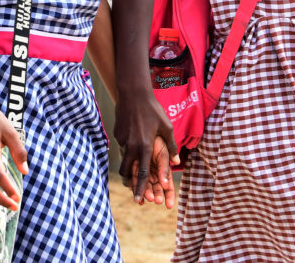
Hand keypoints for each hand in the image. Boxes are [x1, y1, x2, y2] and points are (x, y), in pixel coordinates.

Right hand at [114, 88, 178, 203]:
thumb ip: (171, 147)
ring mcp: (122, 140)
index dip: (141, 188)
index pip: (142, 173)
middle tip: (134, 191)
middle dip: (130, 182)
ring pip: (123, 159)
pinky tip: (133, 139)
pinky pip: (122, 147)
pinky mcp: (117, 134)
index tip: (139, 200)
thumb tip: (177, 163)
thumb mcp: (167, 127)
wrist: (133, 93)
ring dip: (127, 167)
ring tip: (134, 166)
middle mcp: (132, 146)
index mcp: (145, 146)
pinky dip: (127, 149)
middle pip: (127, 171)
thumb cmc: (153, 109)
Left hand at [136, 136, 177, 208]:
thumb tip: (171, 174)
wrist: (140, 127)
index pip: (167, 185)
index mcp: (163, 168)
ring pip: (144, 186)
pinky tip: (136, 195)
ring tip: (144, 199)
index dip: (169, 196)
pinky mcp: (132, 168)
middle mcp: (153, 171)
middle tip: (156, 201)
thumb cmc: (154, 139)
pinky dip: (134, 188)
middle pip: (155, 188)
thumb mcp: (161, 151)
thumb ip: (164, 164)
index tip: (168, 206)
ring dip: (145, 193)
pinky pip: (133, 180)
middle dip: (156, 195)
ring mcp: (143, 170)